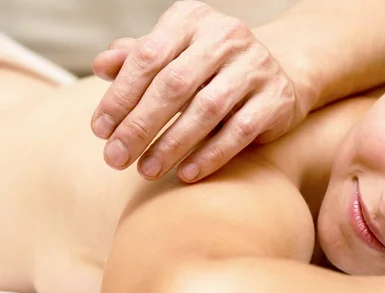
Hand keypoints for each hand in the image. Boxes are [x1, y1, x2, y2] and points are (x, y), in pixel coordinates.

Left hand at [91, 1, 312, 181]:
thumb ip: (139, 57)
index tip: (100, 131)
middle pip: (174, 85)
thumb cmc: (213, 66)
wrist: (277, 72)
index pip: (148, 56)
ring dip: (171, 145)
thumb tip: (101, 66)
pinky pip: (238, 131)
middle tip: (116, 158)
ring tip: (147, 170)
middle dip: (140, 126)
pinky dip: (209, 155)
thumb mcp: (176, 54)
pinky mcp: (276, 99)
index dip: (120, 96)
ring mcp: (255, 67)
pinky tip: (186, 173)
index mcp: (193, 19)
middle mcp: (226, 37)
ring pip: (206, 110)